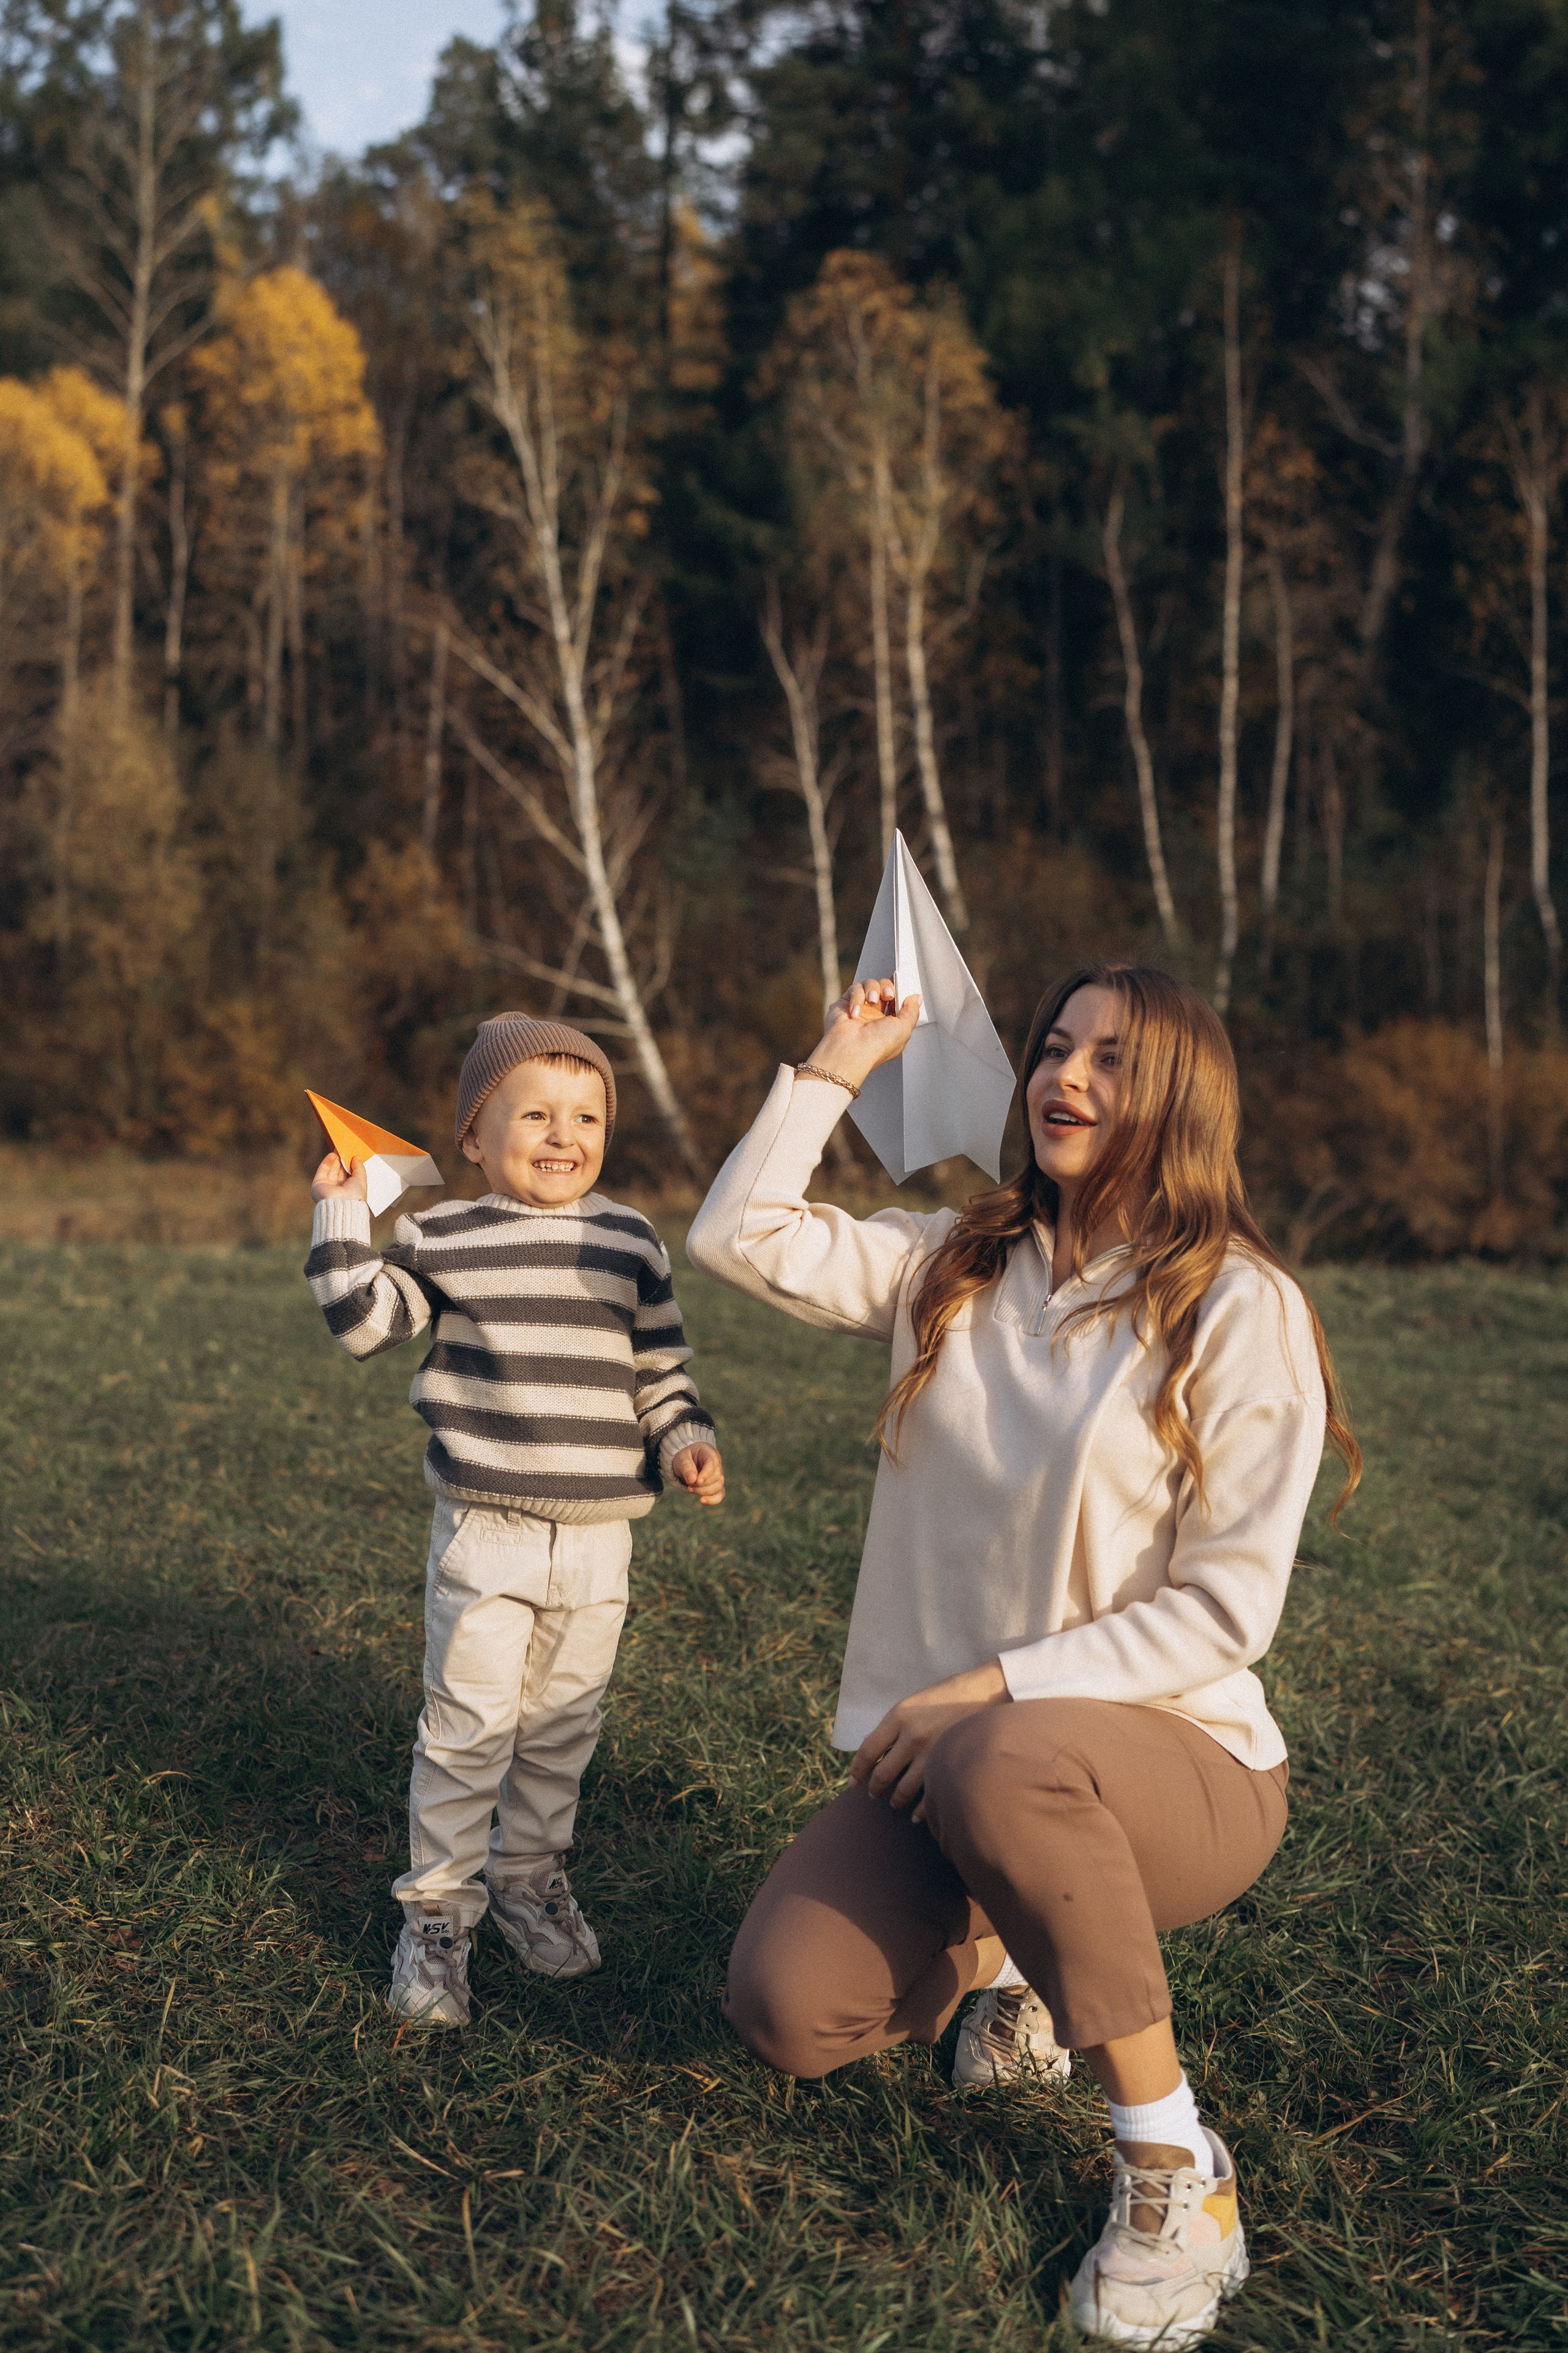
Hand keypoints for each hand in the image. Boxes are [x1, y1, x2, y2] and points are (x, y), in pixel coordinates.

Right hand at [311, 1150, 367, 1202]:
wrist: (343, 1206)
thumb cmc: (355, 1196)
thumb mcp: (361, 1179)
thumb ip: (359, 1168)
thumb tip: (357, 1157)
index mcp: (349, 1191)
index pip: (348, 1176)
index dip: (350, 1164)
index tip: (351, 1154)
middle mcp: (338, 1190)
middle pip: (339, 1172)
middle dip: (342, 1160)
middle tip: (344, 1148)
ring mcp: (327, 1188)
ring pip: (330, 1170)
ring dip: (335, 1159)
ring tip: (339, 1148)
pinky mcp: (317, 1186)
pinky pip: (322, 1171)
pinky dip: (327, 1162)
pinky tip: (332, 1155)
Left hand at [670, 1442, 724, 1505]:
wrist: (685, 1462)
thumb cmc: (684, 1458)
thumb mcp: (681, 1459)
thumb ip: (686, 1467)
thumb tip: (692, 1480)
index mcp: (710, 1453)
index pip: (713, 1463)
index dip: (706, 1474)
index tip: (696, 1481)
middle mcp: (718, 1465)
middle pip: (716, 1478)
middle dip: (701, 1485)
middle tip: (688, 1484)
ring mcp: (719, 1476)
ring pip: (718, 1487)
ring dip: (703, 1492)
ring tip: (690, 1488)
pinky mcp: (717, 1486)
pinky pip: (720, 1495)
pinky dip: (712, 1500)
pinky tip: (702, 1501)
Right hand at [800, 977, 921, 1091]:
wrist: (850, 1050)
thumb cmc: (876, 1046)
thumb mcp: (904, 1029)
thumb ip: (912, 1011)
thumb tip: (916, 998)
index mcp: (889, 1024)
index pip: (897, 1001)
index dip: (900, 991)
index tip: (903, 984)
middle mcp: (875, 1016)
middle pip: (884, 988)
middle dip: (888, 987)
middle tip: (888, 995)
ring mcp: (860, 1009)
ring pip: (870, 984)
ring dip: (873, 989)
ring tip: (872, 1001)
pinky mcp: (845, 1004)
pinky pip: (855, 988)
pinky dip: (857, 997)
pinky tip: (855, 1011)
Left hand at [848, 1659, 1008, 1820]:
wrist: (987, 1692)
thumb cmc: (947, 1695)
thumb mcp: (913, 1702)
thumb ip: (892, 1726)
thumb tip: (870, 1749)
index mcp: (899, 1715)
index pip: (868, 1750)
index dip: (857, 1770)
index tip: (853, 1782)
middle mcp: (912, 1735)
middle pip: (883, 1773)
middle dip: (875, 1788)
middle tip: (874, 1795)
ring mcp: (932, 1752)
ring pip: (904, 1788)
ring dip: (896, 1799)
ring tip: (895, 1802)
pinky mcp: (950, 1764)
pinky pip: (929, 1796)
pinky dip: (920, 1811)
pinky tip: (916, 1815)